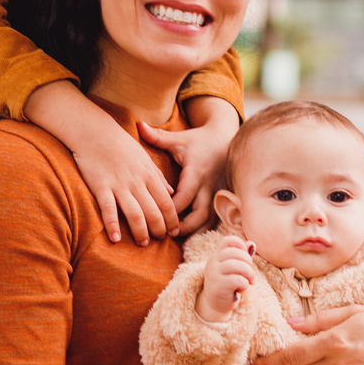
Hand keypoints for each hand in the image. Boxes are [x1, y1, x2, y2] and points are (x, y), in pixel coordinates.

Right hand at [24, 81, 177, 245]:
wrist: (95, 131)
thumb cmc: (120, 144)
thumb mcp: (145, 157)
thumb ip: (158, 177)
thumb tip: (171, 193)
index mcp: (149, 174)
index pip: (167, 202)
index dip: (172, 220)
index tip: (174, 232)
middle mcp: (137, 182)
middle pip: (154, 211)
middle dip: (159, 229)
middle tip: (159, 240)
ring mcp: (119, 184)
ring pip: (135, 214)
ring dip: (141, 232)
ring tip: (143, 243)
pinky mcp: (101, 186)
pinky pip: (108, 209)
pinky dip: (112, 225)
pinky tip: (115, 239)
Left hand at [139, 96, 240, 237]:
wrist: (225, 139)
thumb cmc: (199, 140)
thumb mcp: (179, 138)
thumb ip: (158, 136)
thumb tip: (138, 125)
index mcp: (197, 173)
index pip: (184, 197)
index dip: (171, 211)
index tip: (157, 218)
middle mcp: (209, 186)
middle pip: (199, 214)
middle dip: (184, 227)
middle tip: (166, 234)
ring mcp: (218, 194)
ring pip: (209, 220)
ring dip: (194, 231)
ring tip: (177, 239)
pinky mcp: (222, 198)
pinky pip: (215, 219)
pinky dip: (203, 229)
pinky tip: (191, 236)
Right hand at [197, 238, 255, 322]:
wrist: (215, 305)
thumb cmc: (228, 285)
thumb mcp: (235, 269)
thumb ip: (243, 256)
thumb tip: (252, 244)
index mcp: (217, 256)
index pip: (228, 240)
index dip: (241, 245)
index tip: (245, 258)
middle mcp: (213, 262)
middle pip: (236, 253)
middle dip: (249, 262)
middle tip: (250, 274)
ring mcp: (214, 274)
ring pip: (239, 265)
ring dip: (249, 274)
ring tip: (250, 281)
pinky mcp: (218, 286)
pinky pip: (239, 280)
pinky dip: (245, 284)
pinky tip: (241, 289)